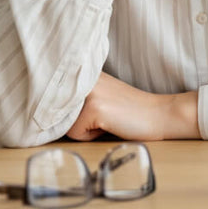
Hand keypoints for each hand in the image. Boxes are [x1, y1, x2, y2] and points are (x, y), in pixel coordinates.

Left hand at [66, 72, 200, 141]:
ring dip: (83, 129)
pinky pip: (76, 134)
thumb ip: (78, 97)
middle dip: (73, 121)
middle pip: (56, 111)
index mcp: (85, 71)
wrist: (159, 114)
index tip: (65, 103)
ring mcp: (89, 91)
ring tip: (107, 120)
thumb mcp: (101, 96)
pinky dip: (91, 137)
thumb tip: (48, 114)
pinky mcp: (93, 108)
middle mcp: (84, 77)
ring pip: (64, 124)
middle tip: (102, 115)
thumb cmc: (130, 111)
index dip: (57, 107)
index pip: (53, 93)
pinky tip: (110, 125)